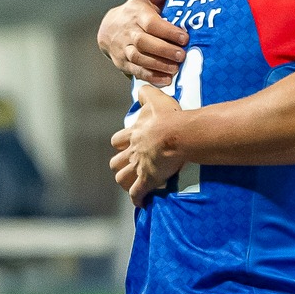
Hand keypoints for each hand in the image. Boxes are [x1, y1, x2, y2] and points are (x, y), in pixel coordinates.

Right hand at [98, 0, 187, 85]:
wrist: (109, 28)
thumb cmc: (134, 11)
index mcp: (136, 15)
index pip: (151, 23)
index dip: (167, 31)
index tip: (185, 37)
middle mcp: (129, 32)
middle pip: (144, 42)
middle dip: (164, 50)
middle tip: (182, 55)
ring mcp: (124, 49)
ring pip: (139, 58)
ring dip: (158, 65)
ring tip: (176, 69)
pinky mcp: (123, 63)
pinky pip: (136, 71)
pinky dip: (151, 77)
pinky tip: (166, 80)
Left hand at [109, 83, 183, 206]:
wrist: (178, 134)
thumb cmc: (170, 117)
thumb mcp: (157, 99)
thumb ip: (147, 94)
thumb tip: (141, 90)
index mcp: (134, 134)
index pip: (118, 141)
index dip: (121, 144)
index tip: (128, 145)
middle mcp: (132, 152)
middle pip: (116, 162)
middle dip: (121, 165)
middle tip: (131, 166)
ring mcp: (139, 167)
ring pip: (122, 179)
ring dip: (126, 182)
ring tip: (134, 184)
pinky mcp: (147, 180)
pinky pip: (137, 194)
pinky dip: (138, 199)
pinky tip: (141, 202)